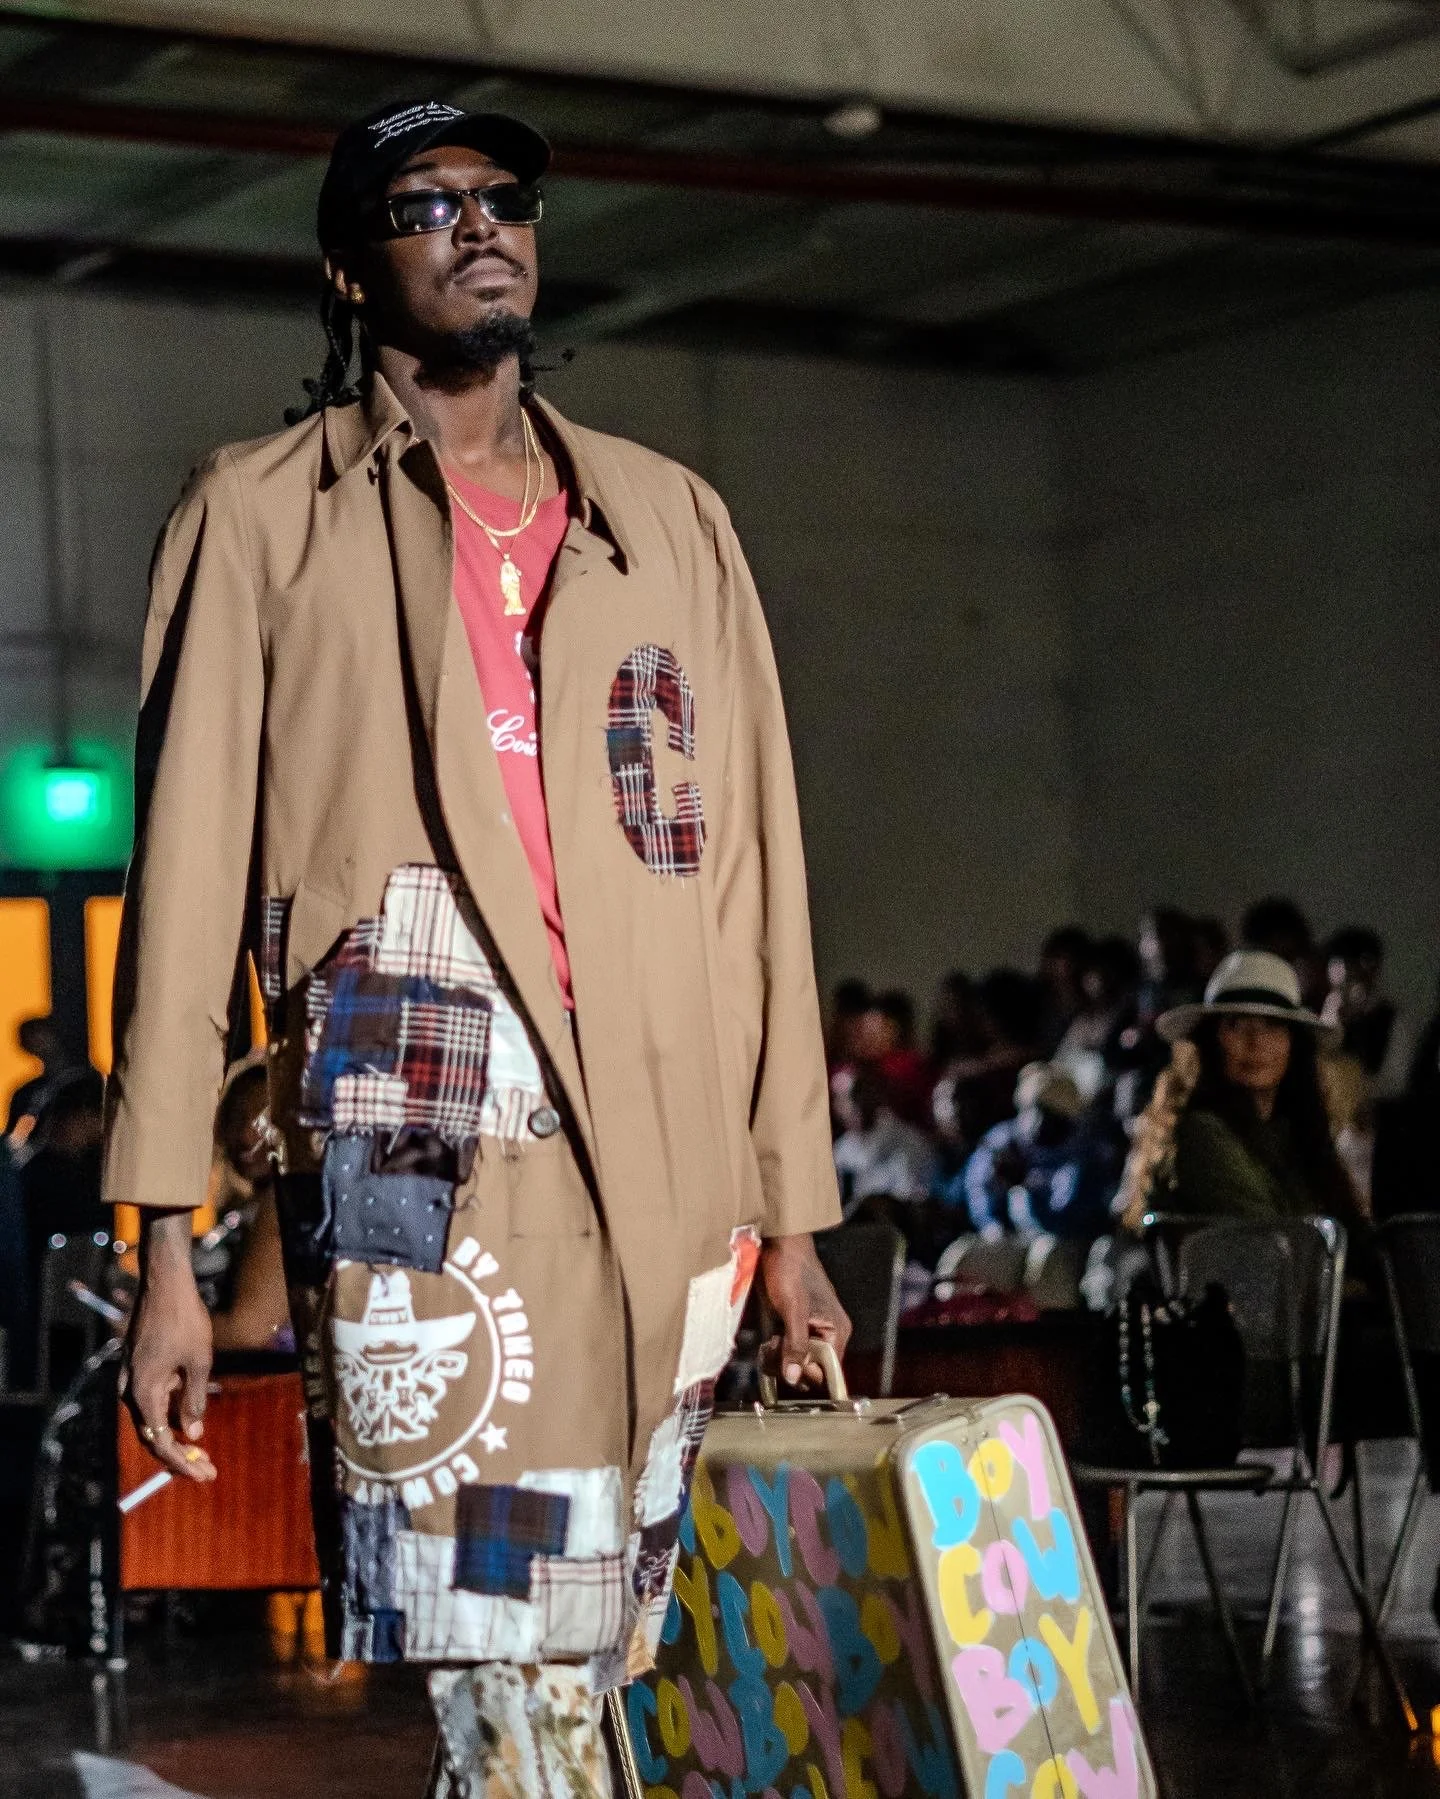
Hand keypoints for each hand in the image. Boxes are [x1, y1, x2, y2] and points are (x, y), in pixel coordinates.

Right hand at [121, 1210, 216, 1483]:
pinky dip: (169, 1414)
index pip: (160, 1442)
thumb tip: (195, 1433)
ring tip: (202, 1453)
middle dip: (179, 1456)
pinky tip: (191, 1419)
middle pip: (152, 1435)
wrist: (165, 1284)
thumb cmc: (185, 1320)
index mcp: (143, 1393)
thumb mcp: (199, 1362)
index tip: (204, 1476)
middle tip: (207, 1471)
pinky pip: (151, 1400)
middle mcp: (129, 1390)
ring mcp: (130, 1378)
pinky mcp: (137, 1367)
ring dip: (175, 1437)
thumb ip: (194, 1399)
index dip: (182, 1464)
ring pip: (151, 1419)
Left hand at [759, 1234, 850, 1389]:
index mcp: (836, 1330)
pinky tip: (766, 1342)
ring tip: (769, 1345)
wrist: (778, 1243)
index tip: (788, 1370)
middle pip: (811, 1367)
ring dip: (779, 1359)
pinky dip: (775, 1351)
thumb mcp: (793, 1309)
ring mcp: (807, 1328)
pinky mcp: (791, 1323)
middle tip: (774, 1353)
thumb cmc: (791, 1270)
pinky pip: (786, 1348)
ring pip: (795, 1360)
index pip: (829, 1370)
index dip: (808, 1374)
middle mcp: (825, 1332)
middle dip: (791, 1366)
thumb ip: (795, 1344)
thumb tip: (794, 1378)